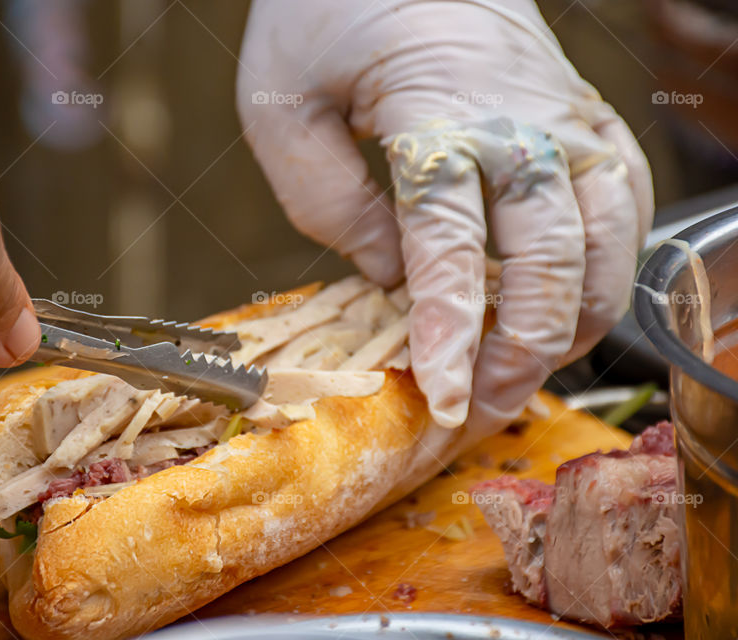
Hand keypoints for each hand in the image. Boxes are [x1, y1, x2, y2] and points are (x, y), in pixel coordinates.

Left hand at [237, 0, 652, 437]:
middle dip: (520, 351)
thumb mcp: (283, 105)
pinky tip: (566, 310)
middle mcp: (523, 125)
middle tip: (479, 408)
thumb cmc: (333, 14)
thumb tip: (393, 279)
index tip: (444, 399)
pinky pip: (626, 215)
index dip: (449, 332)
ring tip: (519, 374)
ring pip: (605, 250)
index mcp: (440, 116)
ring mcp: (570, 124)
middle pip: (548, 262)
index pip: (450, 245)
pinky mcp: (590, 125)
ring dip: (570, 327)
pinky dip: (604, 277)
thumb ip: (325, 201)